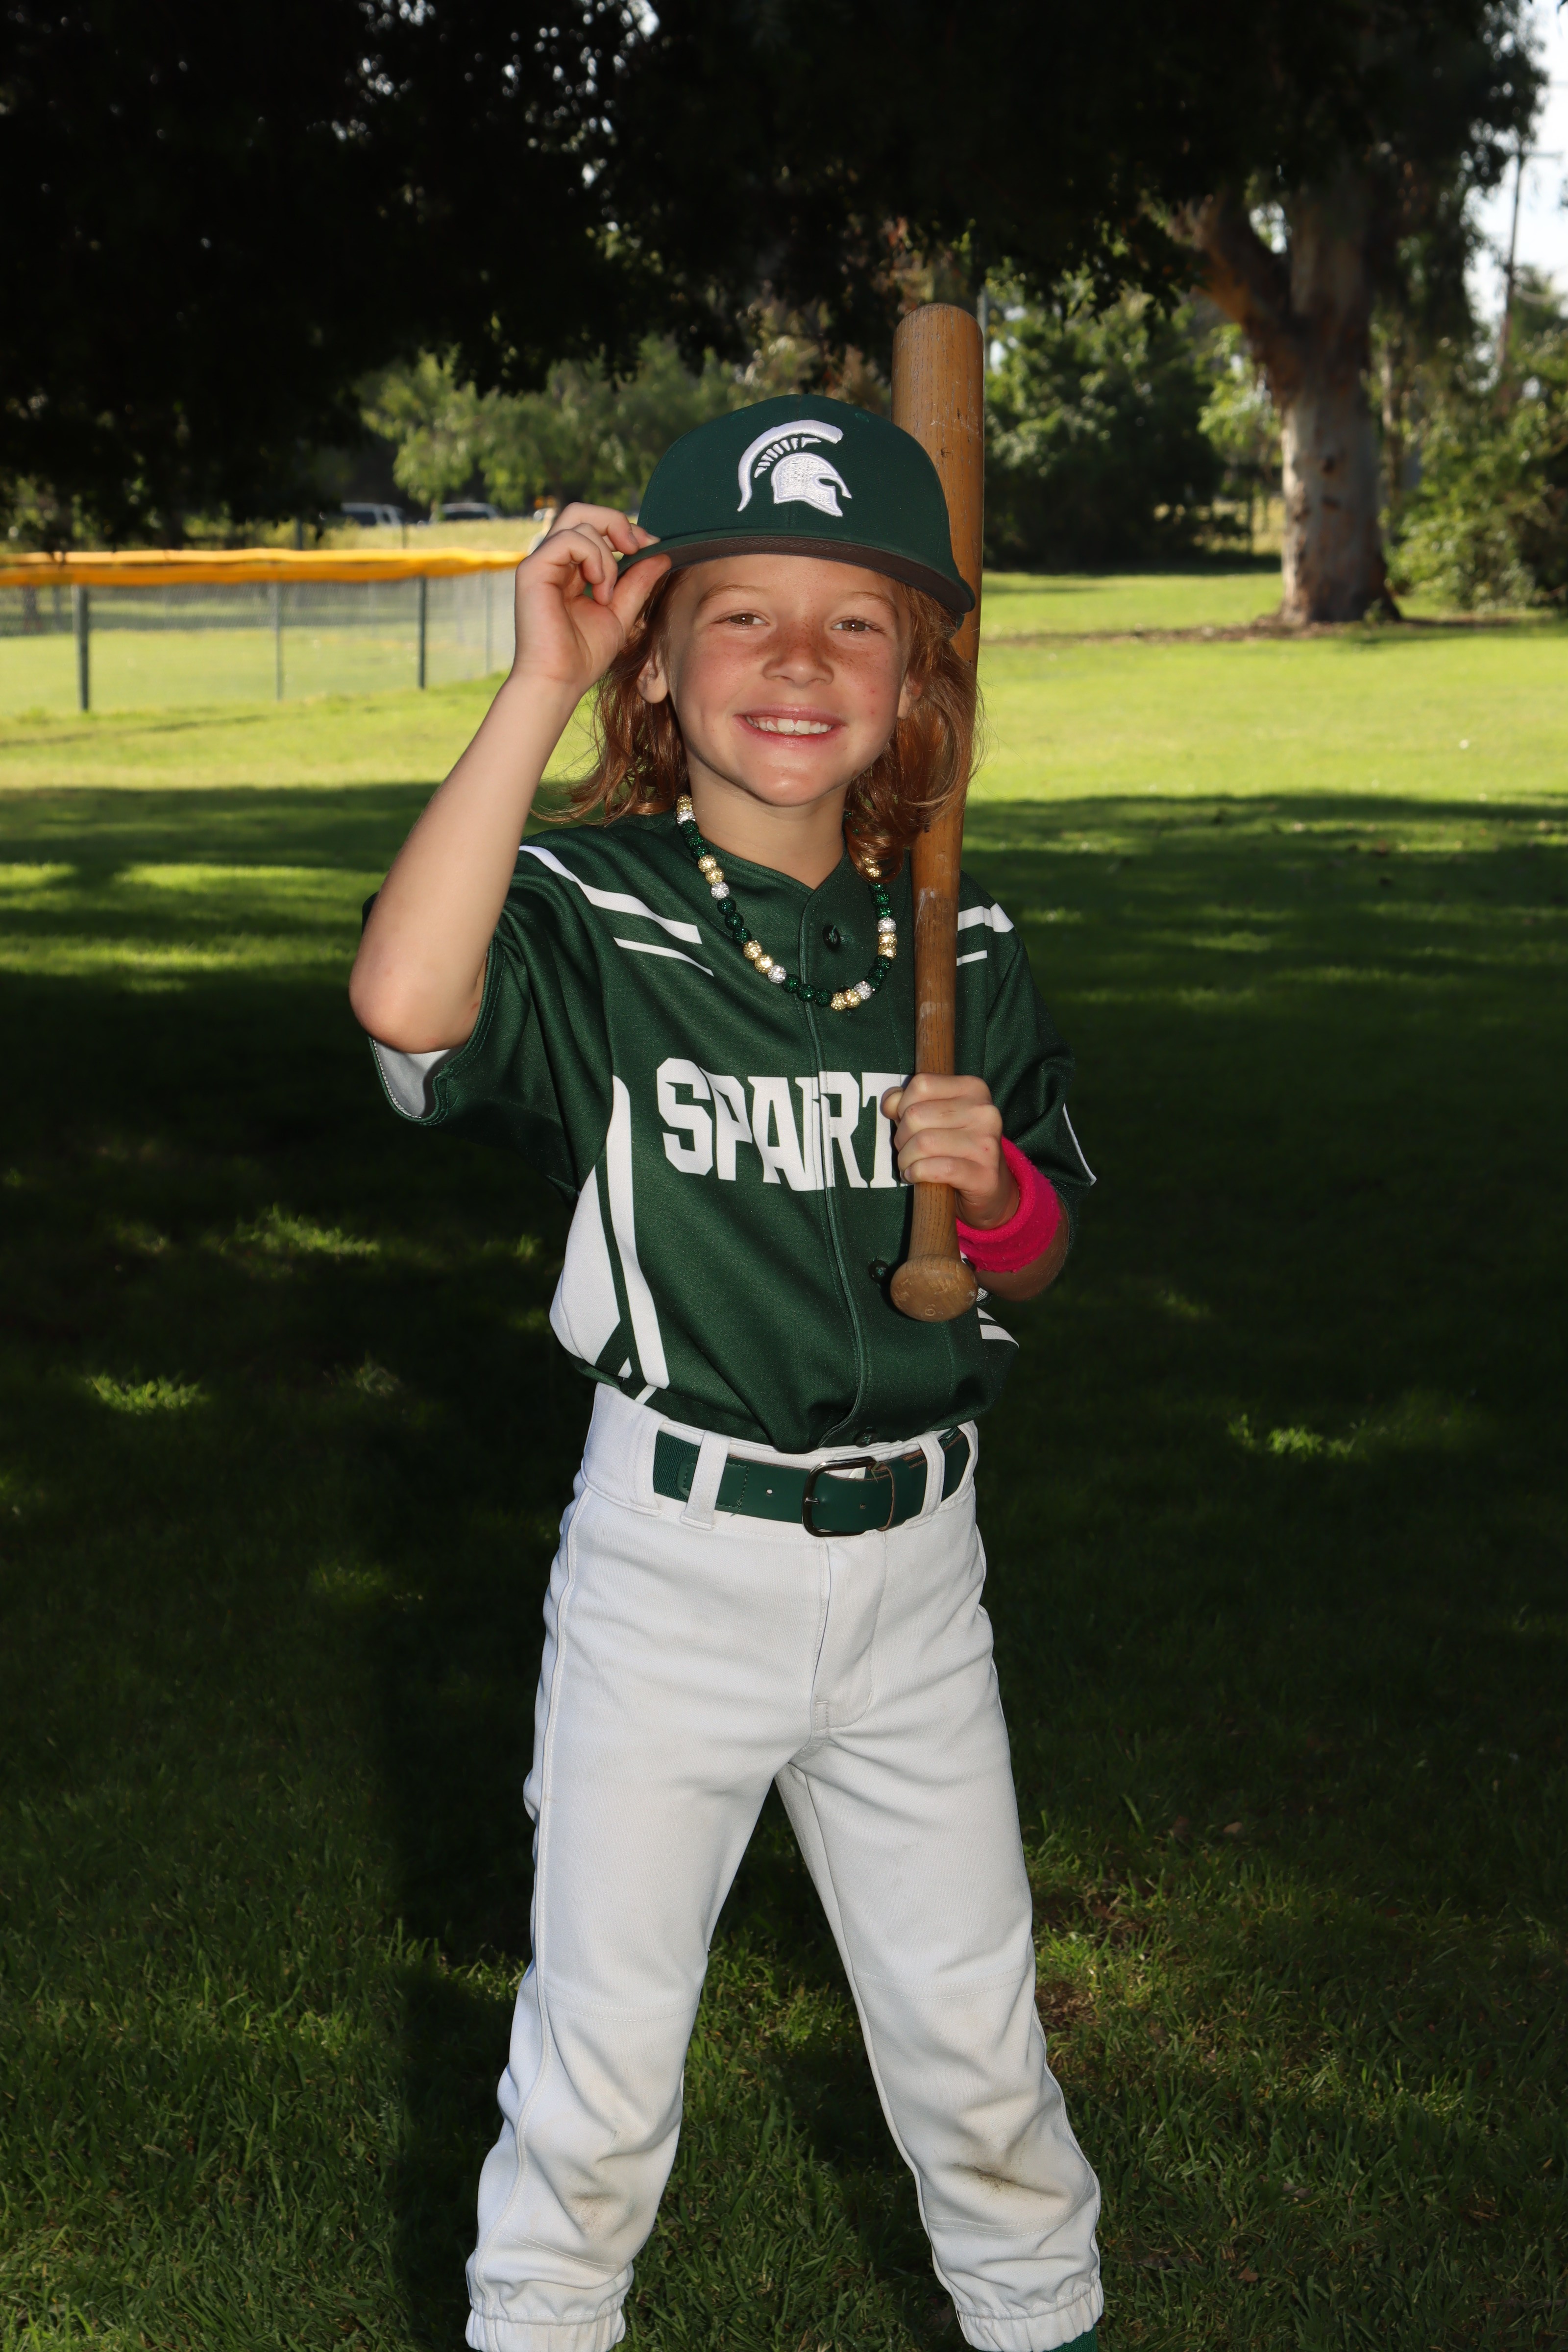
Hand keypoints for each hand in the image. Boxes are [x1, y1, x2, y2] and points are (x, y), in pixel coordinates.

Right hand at [512, 504, 669, 702]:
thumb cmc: (584, 655)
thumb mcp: (621, 613)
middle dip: (616, 522)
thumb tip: (661, 554)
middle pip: (583, 511)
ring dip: (606, 553)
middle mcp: (553, 560)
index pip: (595, 527)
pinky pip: (569, 539)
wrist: (560, 681)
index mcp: (570, 568)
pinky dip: (593, 557)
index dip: (625, 529)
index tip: (650, 546)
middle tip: (637, 547)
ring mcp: (541, 562)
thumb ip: (637, 583)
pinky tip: (597, 589)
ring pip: (579, 521)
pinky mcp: (532, 569)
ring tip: (608, 592)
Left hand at [879, 1075, 1018, 1228]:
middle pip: (916, 1115)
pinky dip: (916, 1173)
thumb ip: (909, 1103)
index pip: (922, 1084)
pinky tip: (915, 1176)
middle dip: (901, 1137)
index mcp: (974, 1089)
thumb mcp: (935, 1118)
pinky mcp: (983, 1174)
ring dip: (906, 1158)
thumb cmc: (956, 1148)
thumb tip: (889, 1102)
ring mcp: (986, 1143)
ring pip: (923, 1143)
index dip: (902, 1106)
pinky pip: (936, 1168)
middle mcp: (984, 1112)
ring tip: (909, 1165)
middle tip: (906, 1150)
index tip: (907, 1124)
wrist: (990, 1187)